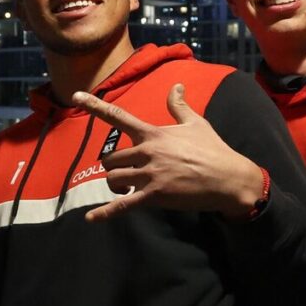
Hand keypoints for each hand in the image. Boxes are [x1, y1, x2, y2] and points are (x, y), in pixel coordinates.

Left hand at [72, 83, 262, 221]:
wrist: (229, 178)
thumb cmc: (213, 150)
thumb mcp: (196, 123)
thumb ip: (179, 106)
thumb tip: (177, 86)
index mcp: (153, 133)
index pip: (118, 116)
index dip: (95, 105)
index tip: (76, 96)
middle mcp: (147, 151)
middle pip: (111, 159)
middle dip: (115, 167)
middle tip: (127, 173)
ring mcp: (150, 174)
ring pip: (113, 179)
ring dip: (116, 185)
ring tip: (128, 187)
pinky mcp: (154, 196)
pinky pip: (124, 204)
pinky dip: (105, 213)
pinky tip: (91, 219)